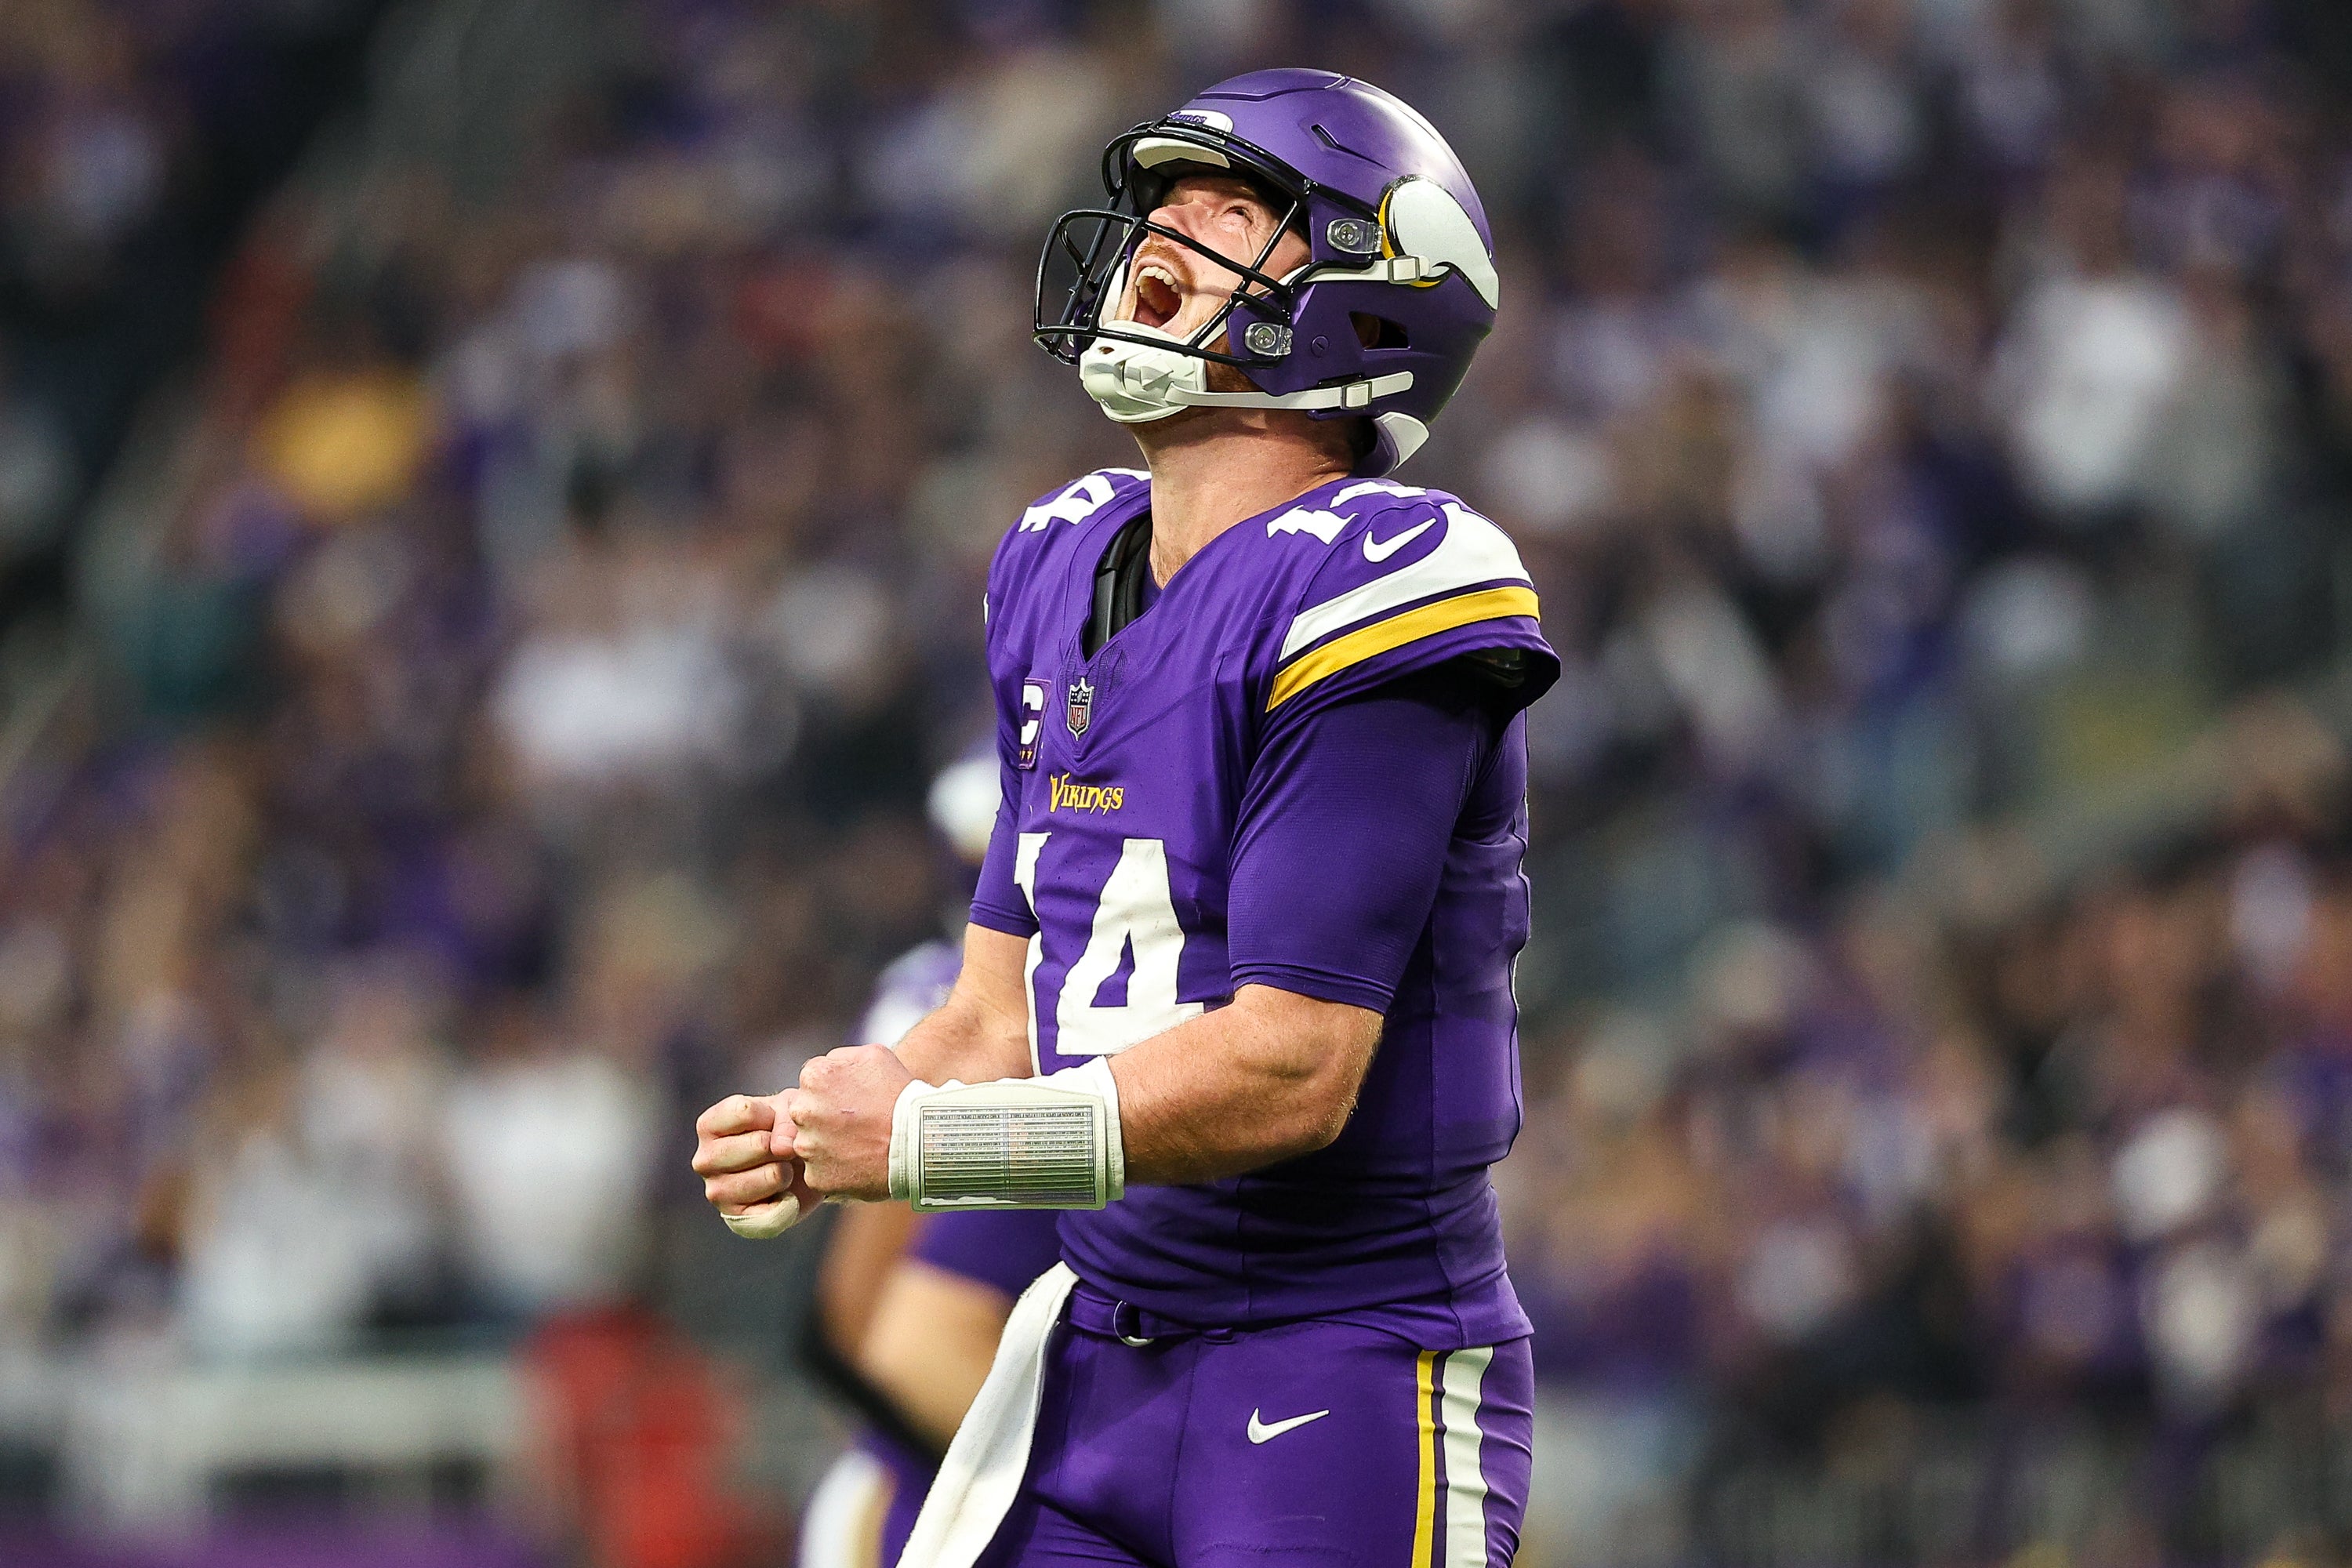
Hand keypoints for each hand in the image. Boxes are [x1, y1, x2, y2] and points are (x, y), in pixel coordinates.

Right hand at [693, 1092, 817, 1235]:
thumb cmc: (784, 1129)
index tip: (774, 1121)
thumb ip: (786, 1119)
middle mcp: (704, 1160)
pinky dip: (790, 1200)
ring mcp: (717, 1192)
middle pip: (760, 1144)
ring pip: (772, 1175)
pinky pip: (777, 1208)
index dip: (773, 1114)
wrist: (797, 1166)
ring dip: (788, 1171)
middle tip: (783, 1150)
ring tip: (782, 1169)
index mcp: (708, 1126)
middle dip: (783, 1145)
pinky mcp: (738, 1219)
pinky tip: (782, 1193)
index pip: (744, 1111)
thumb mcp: (789, 1109)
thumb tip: (783, 1147)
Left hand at [787, 1045, 914, 1200]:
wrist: (920, 1140)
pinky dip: (836, 1169)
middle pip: (806, 1113)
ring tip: (859, 1144)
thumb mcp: (874, 1055)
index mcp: (814, 1077)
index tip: (852, 1100)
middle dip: (825, 1117)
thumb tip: (827, 1064)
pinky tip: (858, 1163)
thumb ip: (840, 1057)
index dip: (833, 1091)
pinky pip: (820, 1172)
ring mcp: (808, 1147)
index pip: (811, 1083)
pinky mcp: (816, 1177)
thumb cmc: (901, 1095)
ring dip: (829, 1143)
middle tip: (856, 1123)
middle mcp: (803, 1111)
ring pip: (811, 1143)